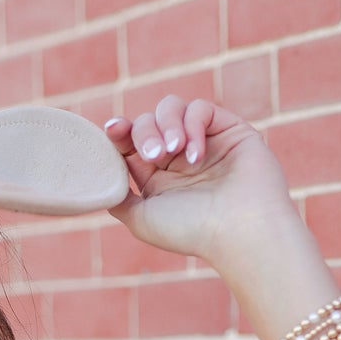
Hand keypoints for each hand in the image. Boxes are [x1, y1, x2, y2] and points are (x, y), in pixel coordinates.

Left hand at [104, 95, 296, 270]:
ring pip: (170, 108)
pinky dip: (192, 125)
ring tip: (174, 151)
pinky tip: (195, 154)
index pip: (130, 144)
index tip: (112, 131)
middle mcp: (179, 159)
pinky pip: (200, 109)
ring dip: (165, 125)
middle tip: (155, 157)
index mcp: (157, 179)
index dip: (118, 133)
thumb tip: (101, 180)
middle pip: (146, 123)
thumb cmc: (191, 230)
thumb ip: (119, 197)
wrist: (239, 230)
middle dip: (143, 134)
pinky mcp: (228, 129)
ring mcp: (204, 142)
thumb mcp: (141, 219)